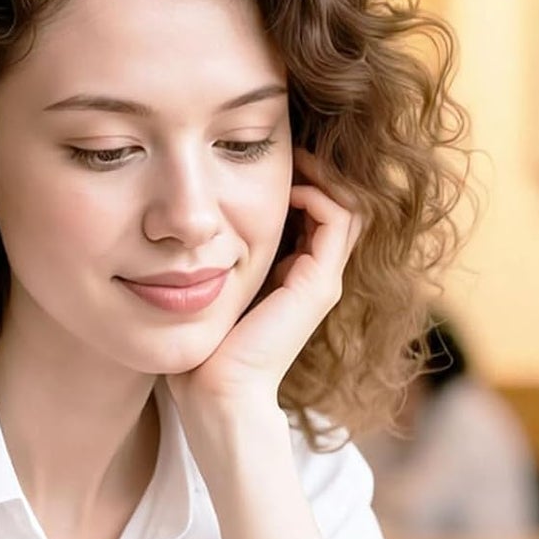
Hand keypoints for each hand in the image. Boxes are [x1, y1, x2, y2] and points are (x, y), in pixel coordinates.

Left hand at [168, 147, 362, 428]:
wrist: (219, 391)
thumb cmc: (207, 346)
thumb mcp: (213, 284)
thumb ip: (218, 255)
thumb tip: (191, 219)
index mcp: (297, 275)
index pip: (320, 212)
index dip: (303, 178)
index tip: (270, 158)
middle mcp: (318, 276)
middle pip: (340, 204)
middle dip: (318, 170)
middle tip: (286, 147)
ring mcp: (323, 280)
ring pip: (347, 206)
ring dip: (322, 175)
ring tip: (292, 158)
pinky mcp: (318, 285)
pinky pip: (337, 220)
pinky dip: (318, 194)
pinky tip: (286, 187)